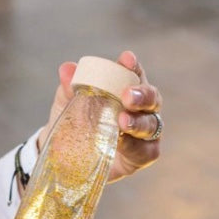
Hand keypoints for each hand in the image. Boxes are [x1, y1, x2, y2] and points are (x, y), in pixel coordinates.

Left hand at [37, 51, 161, 182]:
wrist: (66, 159)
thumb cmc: (74, 125)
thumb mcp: (67, 106)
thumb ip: (69, 88)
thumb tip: (67, 69)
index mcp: (124, 90)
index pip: (133, 74)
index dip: (133, 67)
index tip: (127, 59)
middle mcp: (140, 109)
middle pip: (152, 97)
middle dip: (142, 94)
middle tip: (127, 96)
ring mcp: (144, 133)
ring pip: (151, 124)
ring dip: (138, 122)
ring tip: (122, 121)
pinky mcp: (142, 155)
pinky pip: (146, 150)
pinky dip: (134, 145)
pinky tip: (121, 141)